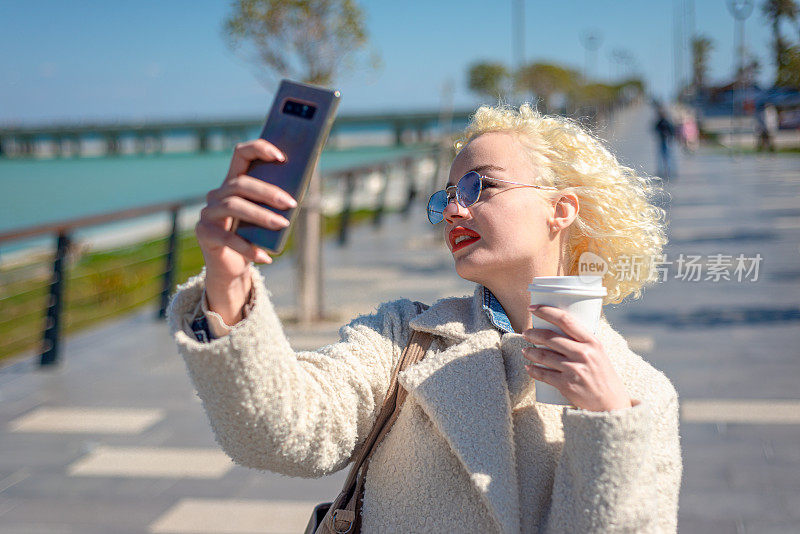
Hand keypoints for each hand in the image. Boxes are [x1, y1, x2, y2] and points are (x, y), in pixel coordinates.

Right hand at [196, 139, 295, 322]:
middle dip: (267, 191)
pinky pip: (227, 238)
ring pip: (233, 205)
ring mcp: (208, 213)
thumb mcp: (265, 217)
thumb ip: (275, 203)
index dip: (259, 149)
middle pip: (240, 183)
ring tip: (282, 225)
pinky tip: (265, 257)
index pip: (241, 154)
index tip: (281, 157)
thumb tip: (299, 192)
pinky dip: (248, 248)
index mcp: (233, 183)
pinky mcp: (204, 233)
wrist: (231, 267)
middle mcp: (217, 194)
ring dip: (261, 215)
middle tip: (291, 203)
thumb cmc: (253, 238)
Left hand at [521, 305, 632, 411]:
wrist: (611, 404)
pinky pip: (544, 375)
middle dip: (533, 333)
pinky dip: (533, 370)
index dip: (546, 311)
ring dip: (530, 352)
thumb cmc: (603, 376)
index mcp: (592, 342)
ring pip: (544, 356)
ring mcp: (574, 369)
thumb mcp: (599, 354)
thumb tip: (560, 327)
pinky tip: (529, 367)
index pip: (566, 320)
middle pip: (550, 337)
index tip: (533, 307)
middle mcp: (584, 353)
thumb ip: (583, 342)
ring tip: (525, 350)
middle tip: (526, 333)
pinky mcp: (566, 385)